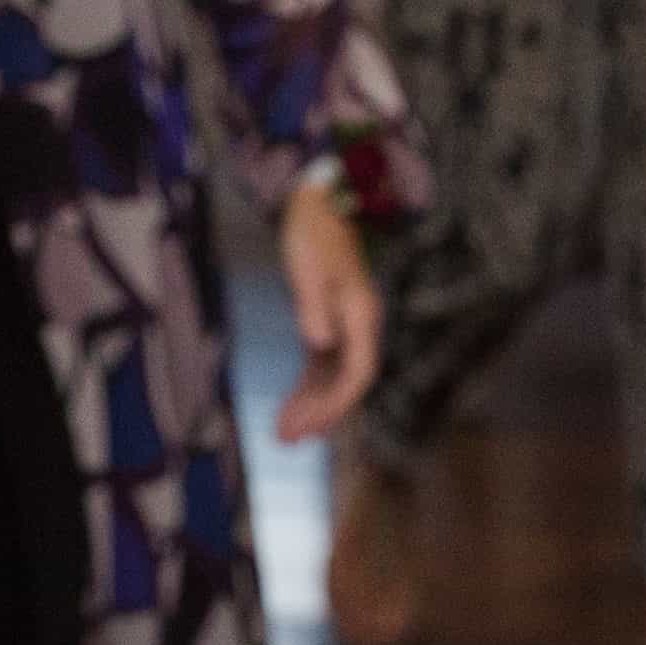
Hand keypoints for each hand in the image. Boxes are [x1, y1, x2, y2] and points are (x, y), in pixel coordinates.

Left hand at [267, 177, 382, 442]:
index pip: (359, 372)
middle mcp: (359, 326)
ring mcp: (345, 327)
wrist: (318, 205)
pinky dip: (306, 389)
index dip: (338, 402)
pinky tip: (290, 409)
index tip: (314, 425)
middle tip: (290, 440)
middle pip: (347, 382)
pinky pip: (321, 366)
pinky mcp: (328, 324)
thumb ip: (314, 307)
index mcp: (361, 314)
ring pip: (333, 379)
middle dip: (321, 414)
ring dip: (312, 407)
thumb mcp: (309, 269)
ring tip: (284, 435)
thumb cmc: (313, 234)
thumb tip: (319, 344)